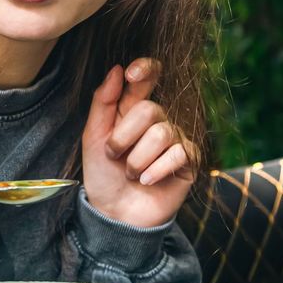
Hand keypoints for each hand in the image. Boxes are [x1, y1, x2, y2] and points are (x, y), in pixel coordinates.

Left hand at [81, 58, 197, 227]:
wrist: (115, 213)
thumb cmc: (103, 174)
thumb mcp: (93, 137)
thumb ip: (103, 101)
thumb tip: (117, 69)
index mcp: (133, 109)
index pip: (148, 77)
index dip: (145, 69)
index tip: (132, 74)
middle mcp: (157, 120)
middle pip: (150, 110)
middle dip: (125, 136)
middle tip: (114, 156)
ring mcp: (175, 139)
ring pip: (162, 134)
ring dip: (138, 160)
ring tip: (131, 174)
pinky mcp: (189, 161)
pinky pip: (177, 154)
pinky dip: (156, 171)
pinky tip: (148, 181)